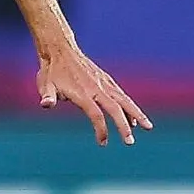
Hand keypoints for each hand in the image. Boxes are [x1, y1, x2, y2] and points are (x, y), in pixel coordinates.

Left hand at [37, 47, 152, 145]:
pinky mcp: (106, 79)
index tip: (103, 143)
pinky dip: (129, 105)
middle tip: (130, 142)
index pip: (96, 114)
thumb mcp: (44, 84)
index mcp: (82, 93)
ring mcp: (103, 83)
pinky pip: (121, 94)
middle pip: (115, 108)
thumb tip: (46, 104)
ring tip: (148, 127)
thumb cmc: (51, 71)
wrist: (61, 50)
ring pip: (124, 100)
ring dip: (136, 114)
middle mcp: (96, 88)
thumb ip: (47, 95)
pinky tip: (133, 117)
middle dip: (124, 126)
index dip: (101, 129)